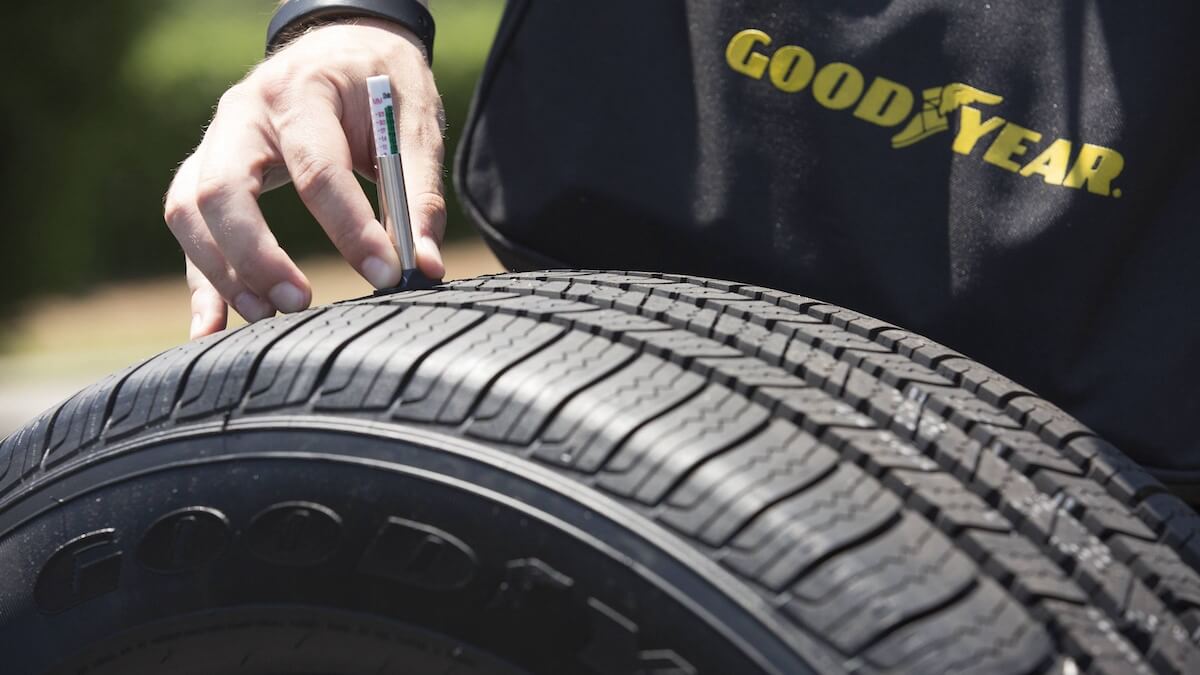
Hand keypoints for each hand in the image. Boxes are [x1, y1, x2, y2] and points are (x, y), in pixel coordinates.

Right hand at [164, 18, 445, 338]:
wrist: (343, 45)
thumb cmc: (381, 84)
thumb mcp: (413, 123)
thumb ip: (418, 194)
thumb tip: (421, 266)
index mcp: (303, 92)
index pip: (317, 168)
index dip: (350, 228)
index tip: (385, 274)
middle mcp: (244, 113)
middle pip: (225, 188)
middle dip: (257, 255)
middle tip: (301, 303)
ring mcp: (216, 140)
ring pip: (190, 209)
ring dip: (221, 271)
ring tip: (266, 316)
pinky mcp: (207, 169)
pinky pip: (188, 228)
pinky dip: (200, 281)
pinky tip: (212, 330)